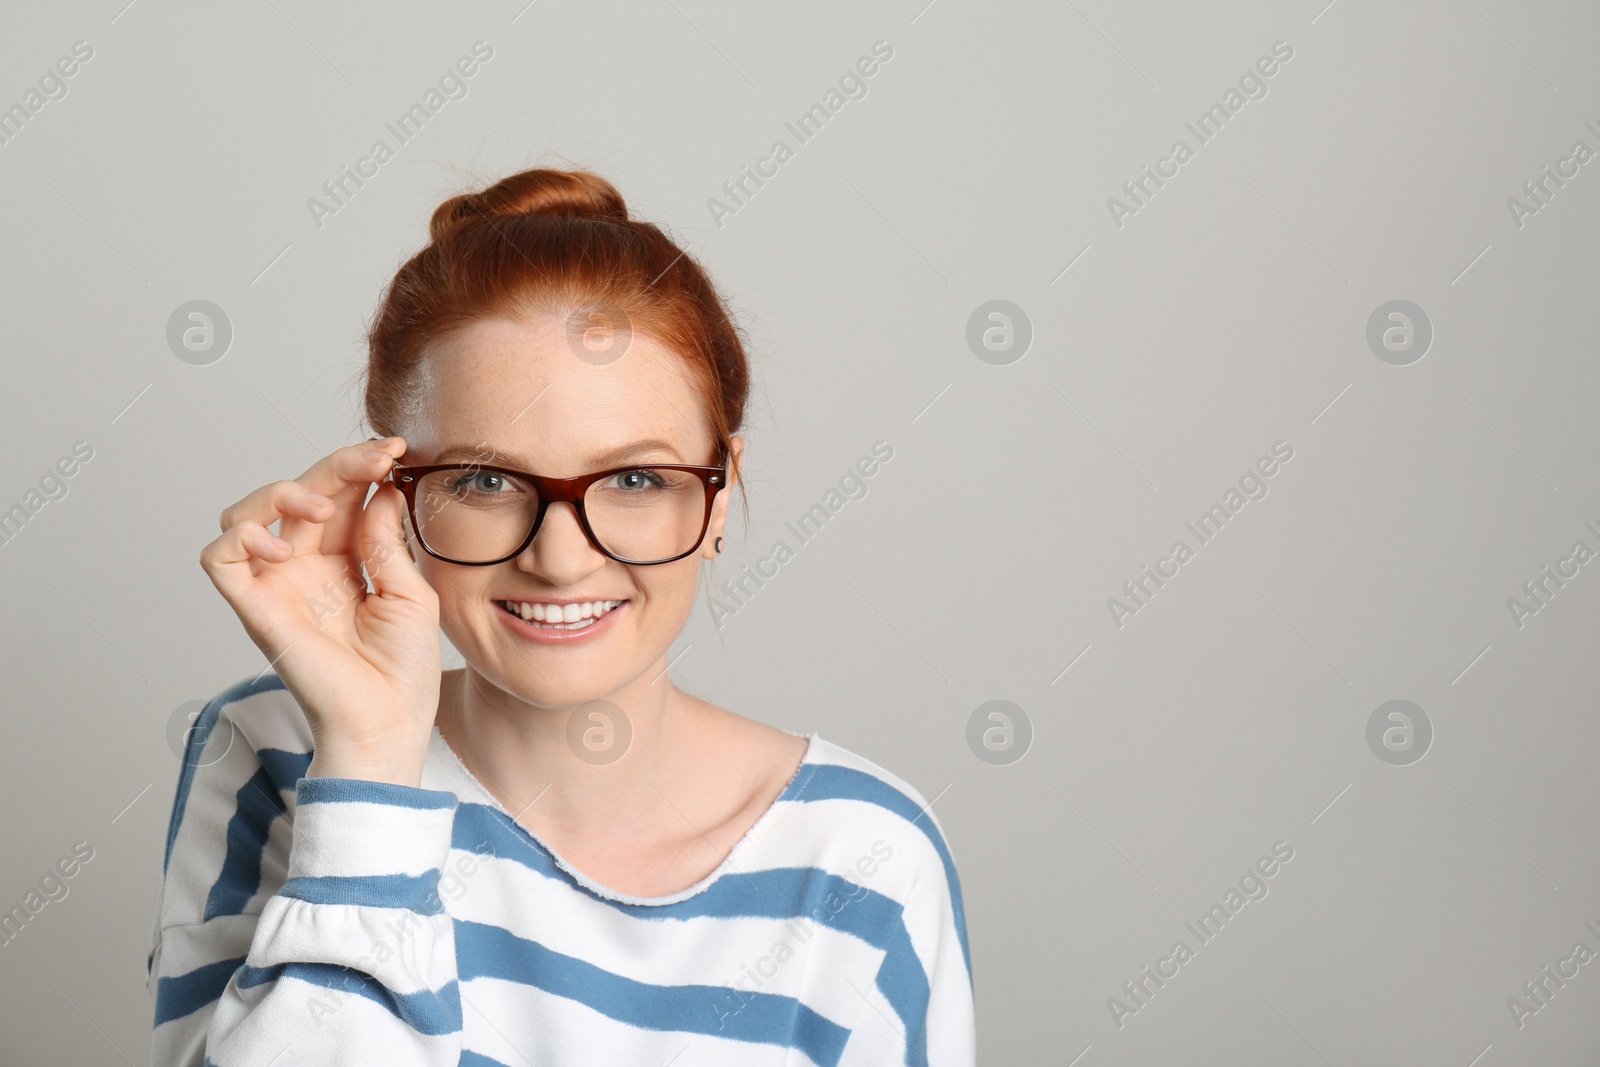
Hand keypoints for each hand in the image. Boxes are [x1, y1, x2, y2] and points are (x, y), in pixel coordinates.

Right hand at [199, 438, 440, 786]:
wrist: (389, 721)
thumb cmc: (404, 669)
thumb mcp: (411, 592)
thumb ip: (388, 541)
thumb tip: (379, 490)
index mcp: (344, 559)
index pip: (340, 496)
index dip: (360, 466)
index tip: (393, 450)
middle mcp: (305, 566)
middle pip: (299, 493)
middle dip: (336, 466)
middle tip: (374, 458)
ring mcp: (277, 585)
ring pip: (246, 513)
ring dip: (280, 492)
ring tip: (321, 506)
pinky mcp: (254, 608)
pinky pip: (219, 558)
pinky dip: (242, 538)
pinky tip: (282, 546)